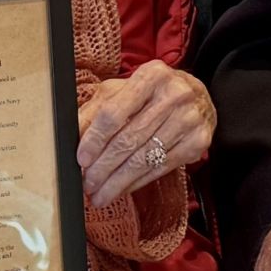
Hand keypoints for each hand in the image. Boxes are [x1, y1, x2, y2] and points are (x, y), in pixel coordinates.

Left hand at [77, 62, 213, 207]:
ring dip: (118, 181)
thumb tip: (72, 137)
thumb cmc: (152, 94)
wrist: (198, 98)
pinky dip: (137, 182)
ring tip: (100, 194)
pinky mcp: (198, 142)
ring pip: (144, 158)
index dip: (95, 139)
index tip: (81, 159)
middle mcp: (174, 94)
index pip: (114, 112)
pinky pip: (160, 168)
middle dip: (104, 167)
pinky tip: (122, 189)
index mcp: (151, 75)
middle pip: (129, 139)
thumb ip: (96, 110)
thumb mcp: (122, 91)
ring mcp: (189, 119)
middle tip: (87, 184)